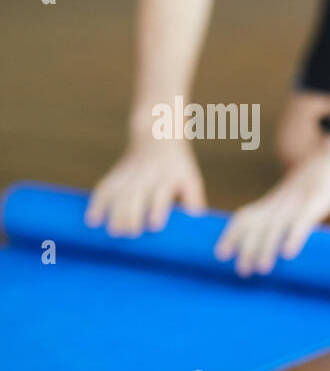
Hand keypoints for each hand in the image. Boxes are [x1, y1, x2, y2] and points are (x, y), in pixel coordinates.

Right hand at [85, 138, 204, 235]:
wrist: (157, 136)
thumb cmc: (178, 166)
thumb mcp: (191, 178)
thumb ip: (193, 200)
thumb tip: (196, 225)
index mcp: (168, 176)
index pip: (161, 193)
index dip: (157, 209)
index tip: (154, 226)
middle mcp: (147, 174)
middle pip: (136, 195)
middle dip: (132, 215)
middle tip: (130, 234)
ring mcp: (130, 173)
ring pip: (118, 193)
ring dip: (114, 213)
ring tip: (114, 233)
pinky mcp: (116, 173)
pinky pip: (104, 188)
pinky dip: (97, 203)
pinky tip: (92, 220)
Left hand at [215, 136, 329, 275]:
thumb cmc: (313, 184)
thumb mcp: (293, 200)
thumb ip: (282, 218)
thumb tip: (277, 246)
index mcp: (272, 203)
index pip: (245, 218)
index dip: (231, 235)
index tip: (221, 255)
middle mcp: (279, 203)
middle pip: (257, 225)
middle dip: (247, 248)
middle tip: (242, 272)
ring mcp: (296, 202)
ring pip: (276, 226)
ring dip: (266, 247)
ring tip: (262, 269)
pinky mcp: (316, 202)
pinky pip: (302, 221)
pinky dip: (293, 237)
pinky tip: (288, 253)